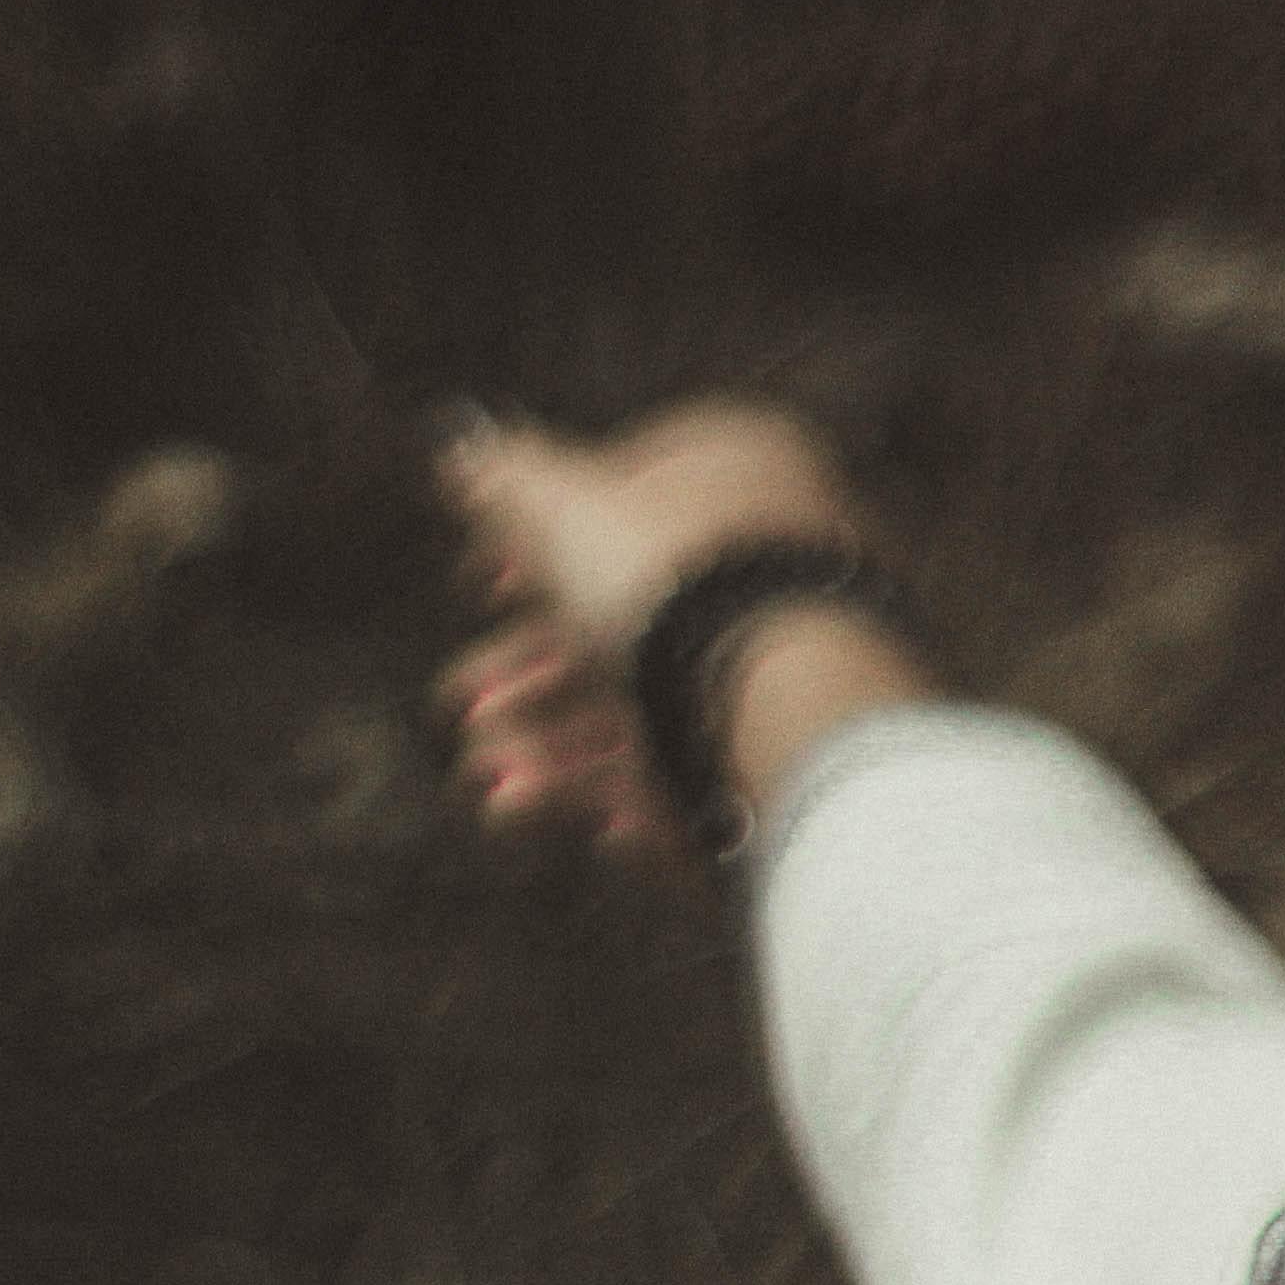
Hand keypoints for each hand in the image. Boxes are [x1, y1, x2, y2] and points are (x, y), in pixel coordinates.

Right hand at [430, 401, 869, 862]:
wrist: (794, 693)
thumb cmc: (676, 576)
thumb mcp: (560, 502)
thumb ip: (505, 479)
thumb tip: (467, 454)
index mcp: (750, 470)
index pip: (628, 502)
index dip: (537, 549)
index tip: (481, 589)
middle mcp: (789, 561)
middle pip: (636, 627)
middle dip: (532, 685)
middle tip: (470, 716)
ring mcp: (812, 660)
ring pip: (670, 712)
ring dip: (569, 759)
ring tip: (504, 797)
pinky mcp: (818, 749)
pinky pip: (726, 776)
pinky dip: (654, 804)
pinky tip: (606, 831)